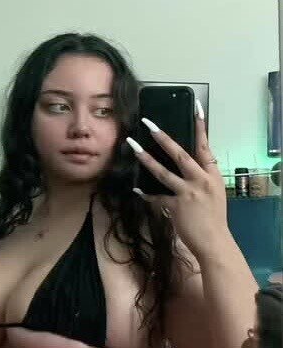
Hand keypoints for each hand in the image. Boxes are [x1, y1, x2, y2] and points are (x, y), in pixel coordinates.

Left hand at [126, 100, 229, 259]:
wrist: (214, 240)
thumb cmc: (214, 218)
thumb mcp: (214, 192)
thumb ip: (202, 178)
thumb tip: (190, 167)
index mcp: (211, 174)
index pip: (205, 145)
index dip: (200, 126)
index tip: (195, 106)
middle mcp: (199, 180)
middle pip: (180, 154)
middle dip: (163, 138)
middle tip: (149, 124)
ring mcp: (187, 193)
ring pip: (163, 172)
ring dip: (146, 159)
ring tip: (134, 147)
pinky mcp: (175, 207)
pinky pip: (156, 197)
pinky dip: (145, 193)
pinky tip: (136, 189)